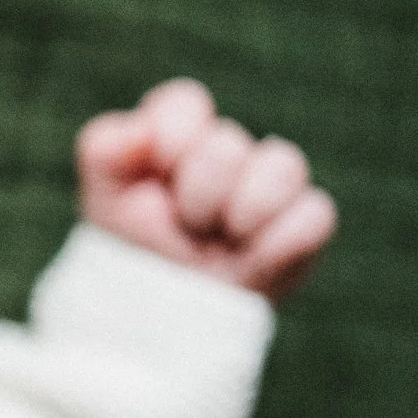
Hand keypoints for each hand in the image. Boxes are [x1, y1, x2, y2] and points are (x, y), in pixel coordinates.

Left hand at [76, 78, 335, 301]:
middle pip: (227, 143)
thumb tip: (144, 132)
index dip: (170, 140)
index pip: (185, 103)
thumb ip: (106, 149)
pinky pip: (314, 216)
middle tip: (184, 225)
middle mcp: (230, 151)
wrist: (162, 315)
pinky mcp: (304, 225)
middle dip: (196, 194)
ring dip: (241, 212)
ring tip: (219, 240)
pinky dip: (276, 244)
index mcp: (179, 133)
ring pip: (283, 165)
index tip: (155, 178)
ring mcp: (273, 185)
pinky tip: (249, 262)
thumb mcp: (104, 198)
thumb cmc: (133, 247)